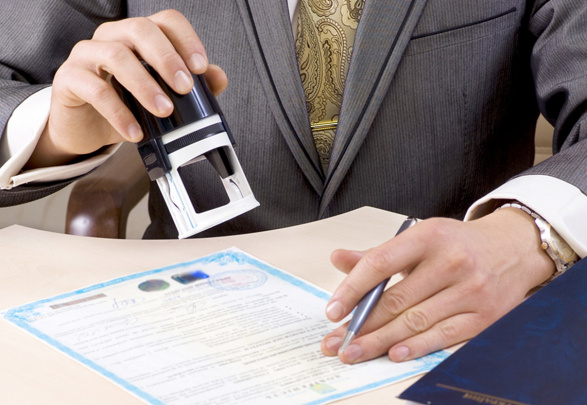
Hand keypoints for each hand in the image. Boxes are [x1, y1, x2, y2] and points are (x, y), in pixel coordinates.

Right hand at [27, 9, 227, 167]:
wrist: (87, 130)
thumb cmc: (126, 106)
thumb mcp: (162, 96)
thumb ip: (191, 85)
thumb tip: (219, 77)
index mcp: (138, 36)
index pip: (166, 21)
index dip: (186, 40)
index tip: (201, 68)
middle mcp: (112, 37)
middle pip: (140, 29)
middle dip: (167, 59)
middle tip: (184, 88)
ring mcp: (87, 54)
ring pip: (117, 56)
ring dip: (145, 85)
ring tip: (163, 111)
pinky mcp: (69, 78)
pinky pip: (95, 90)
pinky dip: (119, 113)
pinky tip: (135, 131)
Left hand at [321, 208, 554, 362]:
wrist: (513, 248)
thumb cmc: (456, 245)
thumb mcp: (419, 238)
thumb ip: (378, 254)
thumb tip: (338, 259)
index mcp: (428, 236)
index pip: (381, 263)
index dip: (352, 289)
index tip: (333, 310)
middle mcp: (451, 261)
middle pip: (396, 300)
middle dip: (360, 325)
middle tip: (336, 342)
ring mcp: (470, 290)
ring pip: (415, 321)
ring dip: (380, 341)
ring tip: (354, 352)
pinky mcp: (485, 315)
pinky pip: (444, 335)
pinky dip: (416, 347)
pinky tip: (393, 353)